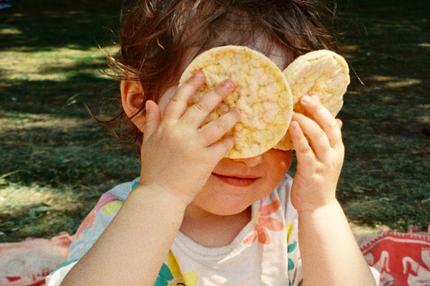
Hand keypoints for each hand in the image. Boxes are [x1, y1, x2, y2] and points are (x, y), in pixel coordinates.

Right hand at [139, 72, 239, 205]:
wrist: (159, 194)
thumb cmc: (153, 169)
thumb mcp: (148, 142)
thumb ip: (152, 121)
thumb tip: (151, 102)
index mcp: (166, 126)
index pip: (179, 100)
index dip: (191, 85)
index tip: (202, 74)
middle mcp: (180, 132)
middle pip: (202, 107)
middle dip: (217, 92)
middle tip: (231, 82)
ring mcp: (194, 146)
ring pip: (216, 125)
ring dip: (230, 116)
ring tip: (240, 110)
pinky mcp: (205, 160)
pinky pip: (222, 146)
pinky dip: (229, 141)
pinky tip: (235, 137)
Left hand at [288, 95, 344, 211]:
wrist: (318, 207)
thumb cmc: (317, 180)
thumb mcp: (325, 158)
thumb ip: (326, 140)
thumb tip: (334, 120)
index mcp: (336, 149)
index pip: (332, 124)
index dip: (323, 109)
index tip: (311, 95)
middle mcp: (333, 154)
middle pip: (328, 126)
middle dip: (317, 110)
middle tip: (304, 97)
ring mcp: (324, 164)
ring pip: (318, 137)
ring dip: (306, 121)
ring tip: (294, 111)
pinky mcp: (312, 173)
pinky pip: (305, 151)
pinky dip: (299, 137)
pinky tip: (292, 127)